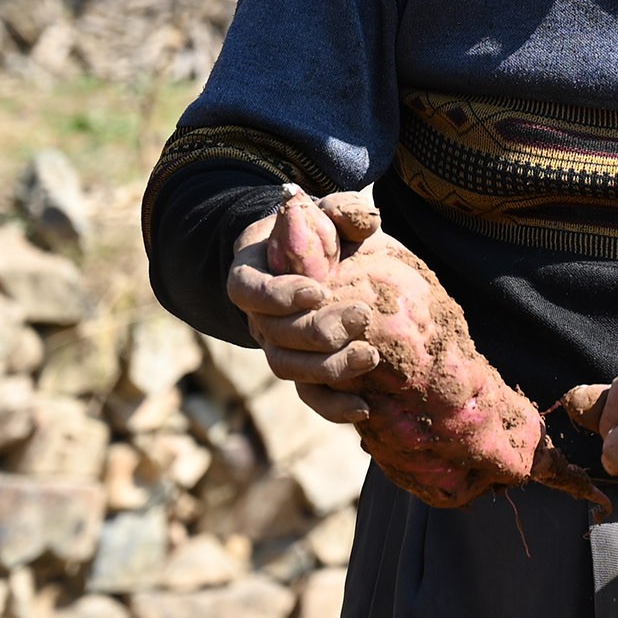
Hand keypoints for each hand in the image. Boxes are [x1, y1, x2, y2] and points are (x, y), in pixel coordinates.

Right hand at [226, 208, 378, 423]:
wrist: (320, 264)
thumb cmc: (319, 233)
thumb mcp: (327, 213)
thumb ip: (343, 209)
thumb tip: (365, 221)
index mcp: (253, 273)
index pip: (248, 289)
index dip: (277, 295)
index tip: (318, 290)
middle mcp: (258, 316)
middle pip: (274, 335)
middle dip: (316, 331)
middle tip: (361, 316)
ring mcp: (278, 346)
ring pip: (288, 368)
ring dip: (328, 367)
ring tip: (369, 356)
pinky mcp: (303, 369)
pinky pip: (309, 396)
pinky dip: (333, 407)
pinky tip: (365, 408)